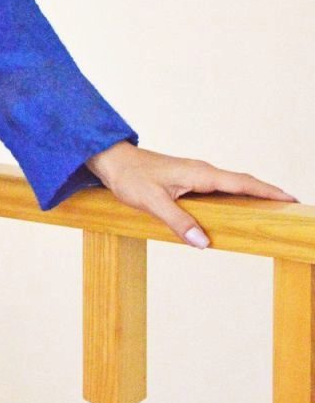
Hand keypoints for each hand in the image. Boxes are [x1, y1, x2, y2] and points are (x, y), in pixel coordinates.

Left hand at [84, 140, 299, 247]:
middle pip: (242, 182)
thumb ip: (178, 221)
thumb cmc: (129, 177)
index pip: (241, 182)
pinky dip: (236, 194)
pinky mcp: (187, 179)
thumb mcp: (151, 202)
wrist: (111, 160)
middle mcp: (201, 171)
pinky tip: (239, 206)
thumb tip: (203, 242)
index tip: (290, 198)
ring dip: (253, 193)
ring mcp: (194, 174)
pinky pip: (219, 187)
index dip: (266, 191)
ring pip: (231, 184)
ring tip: (274, 209)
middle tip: (291, 206)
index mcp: (199, 174)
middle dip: (268, 193)